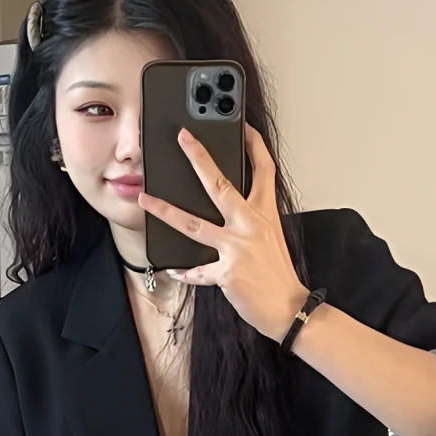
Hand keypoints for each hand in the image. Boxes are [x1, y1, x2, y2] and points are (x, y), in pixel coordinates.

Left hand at [137, 123, 309, 341]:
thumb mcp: (272, 238)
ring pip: (194, 224)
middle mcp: (250, 226)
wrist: (289, 308)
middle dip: (199, 159)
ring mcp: (237, 249)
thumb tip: (230, 208)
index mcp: (265, 214)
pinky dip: (185, 271)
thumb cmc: (279, 275)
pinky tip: (174, 268)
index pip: (264, 170)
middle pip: (220, 185)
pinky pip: (198, 271)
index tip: (243, 126)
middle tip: (183, 138)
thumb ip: (251, 220)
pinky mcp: (226, 273)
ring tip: (146, 200)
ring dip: (166, 211)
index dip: (254, 144)